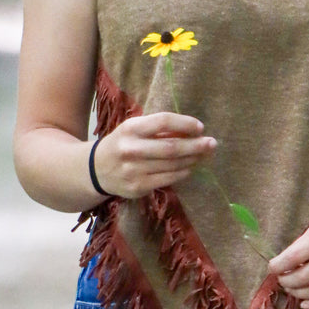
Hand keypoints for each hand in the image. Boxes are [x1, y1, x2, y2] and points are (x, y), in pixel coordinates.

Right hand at [94, 112, 215, 197]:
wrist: (96, 169)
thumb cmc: (124, 143)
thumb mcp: (134, 129)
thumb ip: (158, 128)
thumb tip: (194, 131)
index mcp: (130, 128)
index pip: (163, 122)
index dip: (185, 123)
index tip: (200, 127)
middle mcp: (130, 149)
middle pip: (171, 147)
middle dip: (196, 145)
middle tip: (212, 143)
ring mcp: (133, 170)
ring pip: (173, 165)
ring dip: (193, 159)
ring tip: (204, 154)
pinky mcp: (137, 187)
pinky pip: (169, 179)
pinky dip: (183, 172)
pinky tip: (190, 167)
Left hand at [269, 202, 308, 308]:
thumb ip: (305, 243)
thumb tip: (284, 263)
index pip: (294, 257)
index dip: (278, 266)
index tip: (272, 267)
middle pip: (304, 278)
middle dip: (286, 282)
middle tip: (282, 279)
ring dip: (298, 294)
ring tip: (293, 289)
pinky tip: (306, 304)